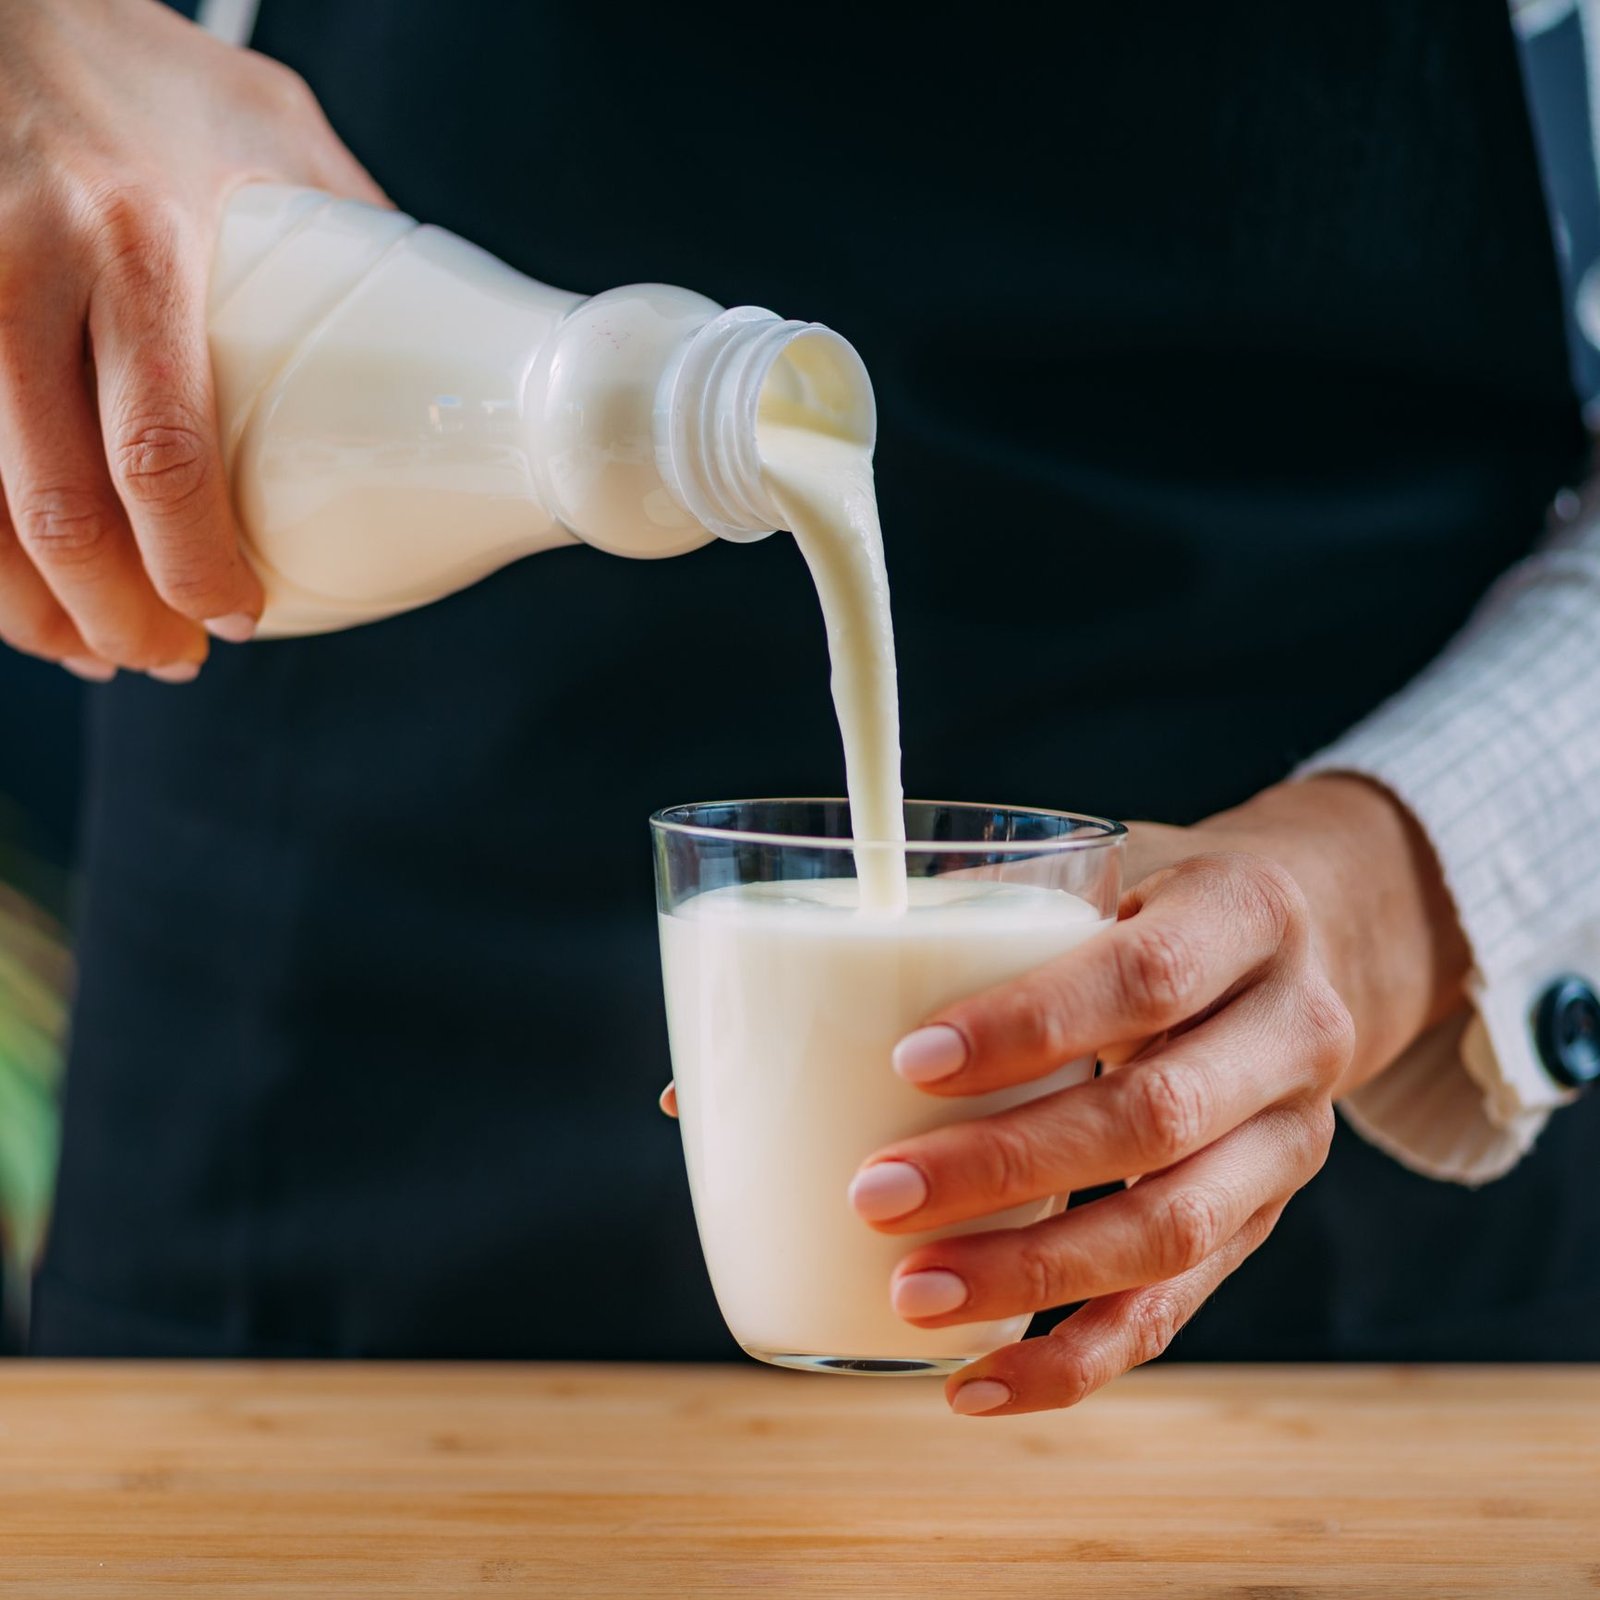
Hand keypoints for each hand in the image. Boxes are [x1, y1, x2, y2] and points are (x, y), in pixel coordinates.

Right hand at [0, 0, 383, 680]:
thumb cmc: (146, 69)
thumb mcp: (272, 134)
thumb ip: (342, 239)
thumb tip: (435, 343)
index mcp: (142, 245)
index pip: (163, 449)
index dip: (196, 559)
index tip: (236, 613)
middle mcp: (33, 274)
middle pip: (58, 502)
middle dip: (118, 611)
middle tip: (170, 658)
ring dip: (34, 607)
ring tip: (96, 650)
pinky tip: (23, 595)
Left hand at [847, 775, 1468, 1416]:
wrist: (1306, 948)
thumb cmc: (1152, 904)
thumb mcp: (1101, 875)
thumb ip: (984, 917)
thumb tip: (783, 1002)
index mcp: (1246, 913)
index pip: (1146, 974)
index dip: (1031, 1024)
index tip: (909, 1061)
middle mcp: (1294, 1031)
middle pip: (1157, 1116)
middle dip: (1006, 1165)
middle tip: (875, 1194)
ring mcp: (1289, 1140)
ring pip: (1173, 1229)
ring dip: (1032, 1272)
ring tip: (910, 1291)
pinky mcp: (1261, 1222)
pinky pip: (1176, 1308)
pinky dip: (1075, 1358)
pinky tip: (975, 1381)